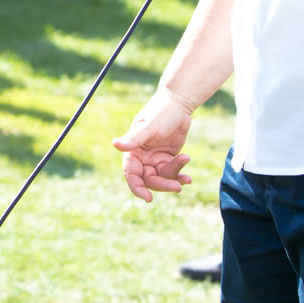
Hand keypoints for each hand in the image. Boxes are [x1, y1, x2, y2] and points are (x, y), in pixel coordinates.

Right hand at [112, 86, 195, 200]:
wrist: (178, 104)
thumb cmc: (160, 112)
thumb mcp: (148, 126)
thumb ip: (134, 139)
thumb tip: (115, 145)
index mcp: (133, 151)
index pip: (131, 174)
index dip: (137, 188)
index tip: (148, 198)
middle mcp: (142, 157)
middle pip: (149, 180)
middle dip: (162, 184)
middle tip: (177, 187)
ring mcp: (155, 159)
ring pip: (162, 178)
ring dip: (174, 178)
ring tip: (186, 172)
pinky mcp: (168, 158)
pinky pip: (173, 173)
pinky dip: (180, 176)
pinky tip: (188, 177)